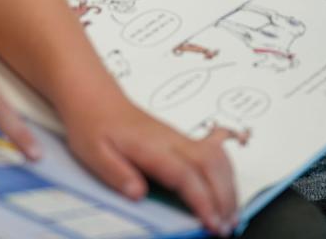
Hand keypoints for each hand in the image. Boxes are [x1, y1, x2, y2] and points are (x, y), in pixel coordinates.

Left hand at [61, 96, 237, 236]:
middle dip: (225, 198)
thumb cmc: (94, 126)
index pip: (185, 174)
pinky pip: (214, 153)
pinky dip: (226, 174)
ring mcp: (179, 138)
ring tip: (231, 216)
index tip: (212, 223)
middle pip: (211, 165)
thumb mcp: (94, 154)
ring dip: (229, 187)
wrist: (96, 99)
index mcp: (150, 146)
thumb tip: (137, 194)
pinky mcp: (181, 139)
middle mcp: (171, 140)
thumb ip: (116, 174)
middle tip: (226, 228)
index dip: (203, 201)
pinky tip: (227, 191)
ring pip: (217, 157)